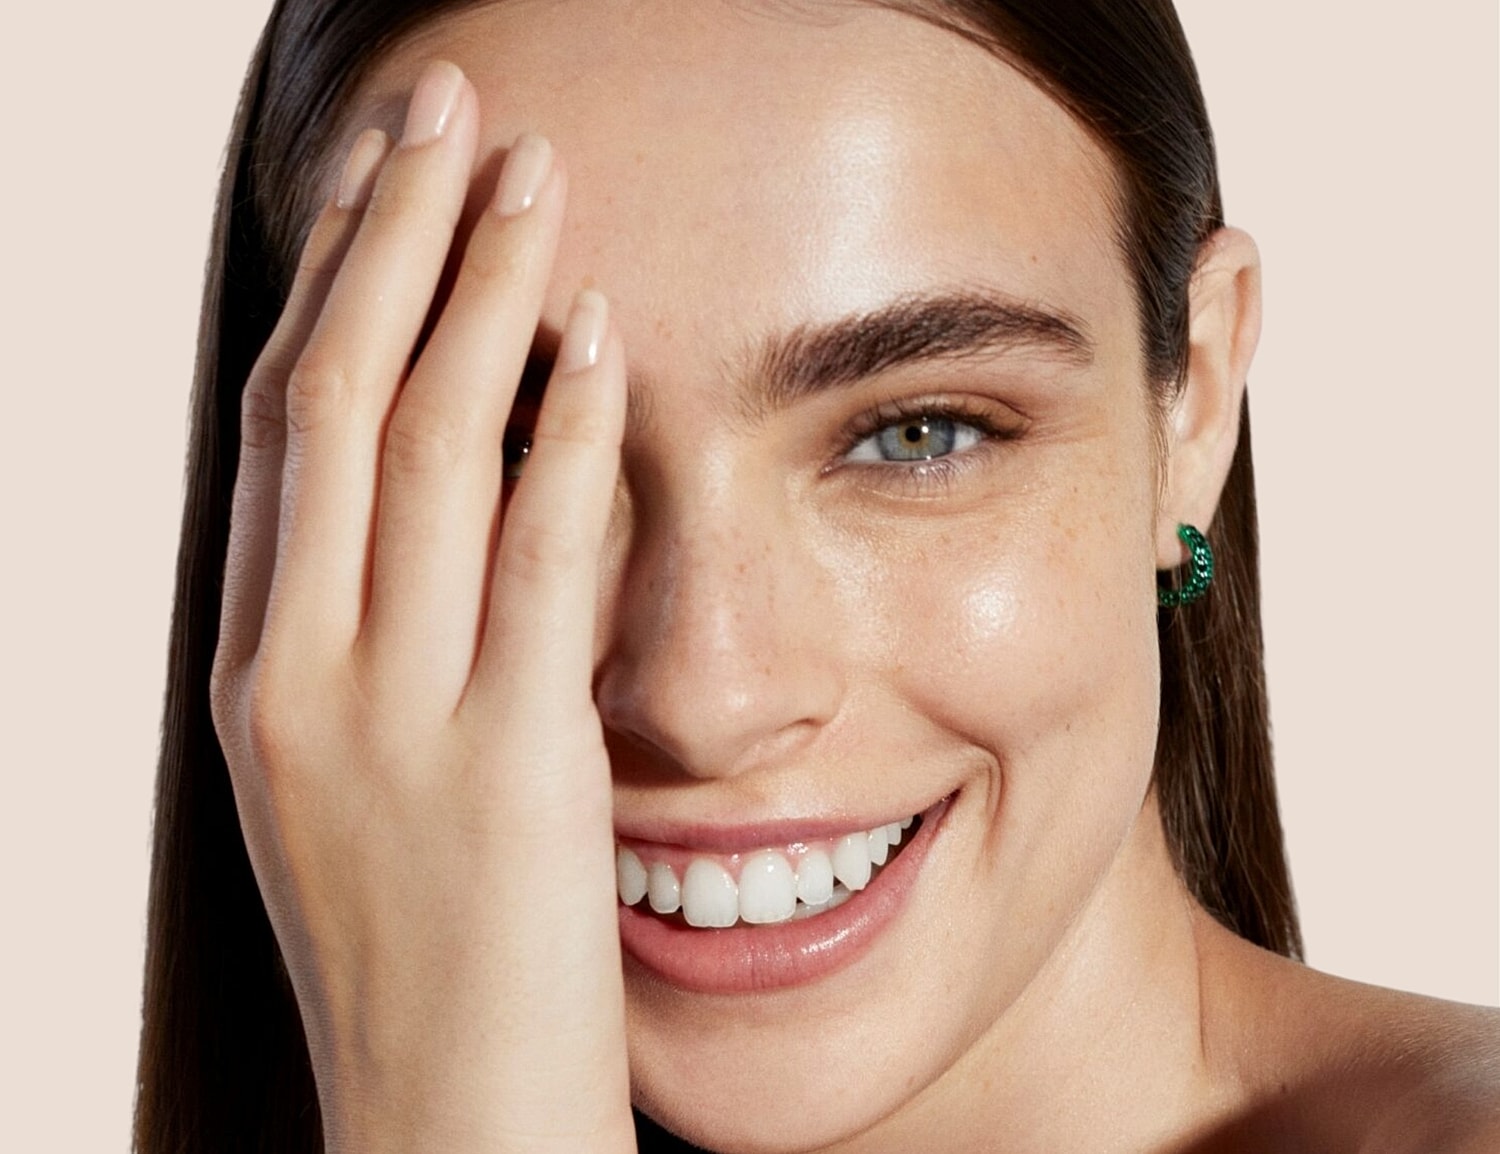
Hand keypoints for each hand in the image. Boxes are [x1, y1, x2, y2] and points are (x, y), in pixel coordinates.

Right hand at [209, 60, 633, 1152]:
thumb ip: (387, 637)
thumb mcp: (363, 775)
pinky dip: (564, 435)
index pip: (289, 427)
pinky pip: (536, 562)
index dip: (339, 283)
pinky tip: (599, 337)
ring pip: (421, 452)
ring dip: (479, 292)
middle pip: (337, 399)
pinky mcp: (503, 768)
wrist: (439, 1127)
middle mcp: (299, 672)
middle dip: (395, 234)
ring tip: (530, 169)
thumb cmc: (422, 955)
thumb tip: (448, 499)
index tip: (386, 176)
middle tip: (447, 106)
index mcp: (263, 668)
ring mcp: (390, 718)